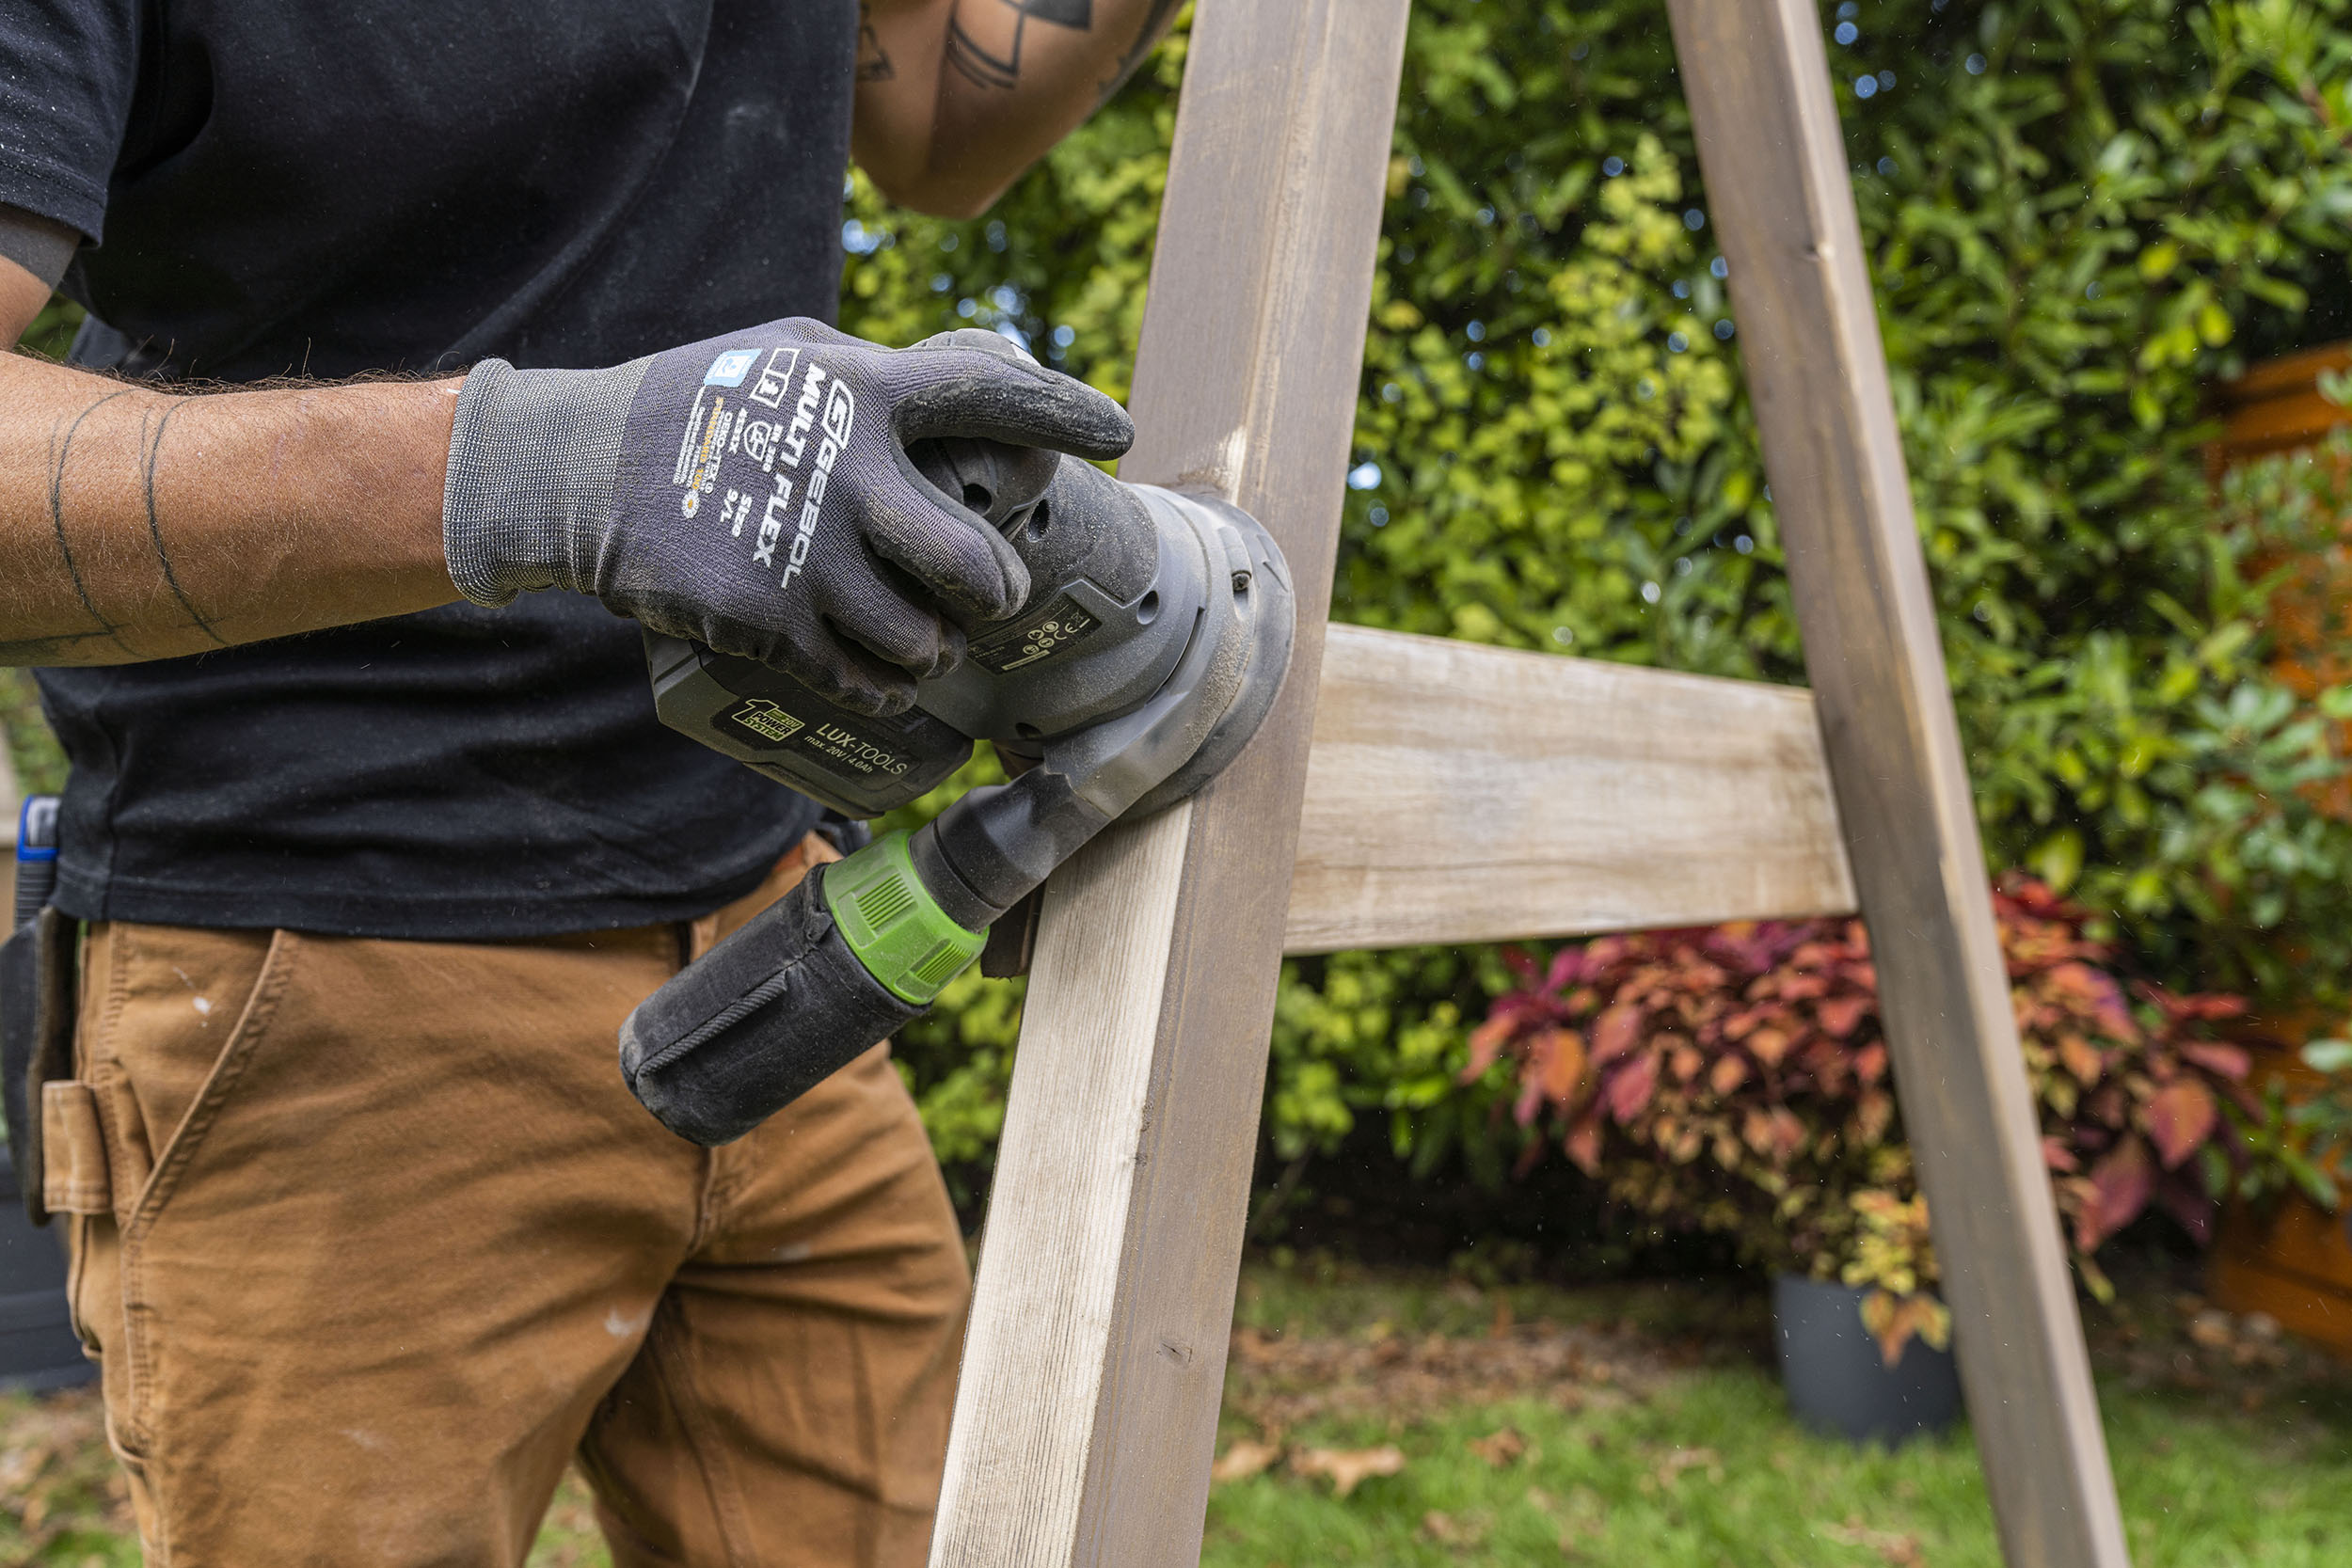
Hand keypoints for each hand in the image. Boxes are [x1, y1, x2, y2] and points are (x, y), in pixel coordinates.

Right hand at [442, 322, 1130, 713]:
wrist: (580, 469)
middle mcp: (848, 472)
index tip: (1120, 432)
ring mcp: (807, 552)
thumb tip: (992, 368)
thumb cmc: (703, 400)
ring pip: (924, 639)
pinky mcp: (766, 617)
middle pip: (976, 564)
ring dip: (937, 652)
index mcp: (862, 391)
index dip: (1063, 413)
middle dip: (995, 594)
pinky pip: (861, 677)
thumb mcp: (795, 351)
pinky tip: (884, 682)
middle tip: (990, 596)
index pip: (990, 394)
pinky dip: (883, 687)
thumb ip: (886, 369)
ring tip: (929, 643)